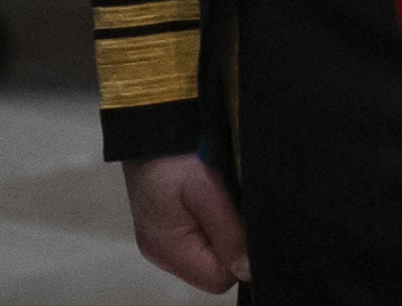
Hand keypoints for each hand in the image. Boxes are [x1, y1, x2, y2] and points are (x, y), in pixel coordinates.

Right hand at [122, 154, 249, 292]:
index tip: (245, 223)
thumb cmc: (176, 155)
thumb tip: (248, 270)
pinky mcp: (169, 221)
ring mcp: (164, 236)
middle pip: (214, 267)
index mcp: (168, 248)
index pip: (218, 278)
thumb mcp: (207, 190)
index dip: (240, 255)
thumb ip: (229, 233)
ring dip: (225, 228)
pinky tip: (216, 195)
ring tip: (224, 196)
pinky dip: (214, 219)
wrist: (153, 122)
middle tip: (234, 204)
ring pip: (211, 250)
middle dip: (232, 241)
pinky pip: (202, 233)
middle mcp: (163, 250)